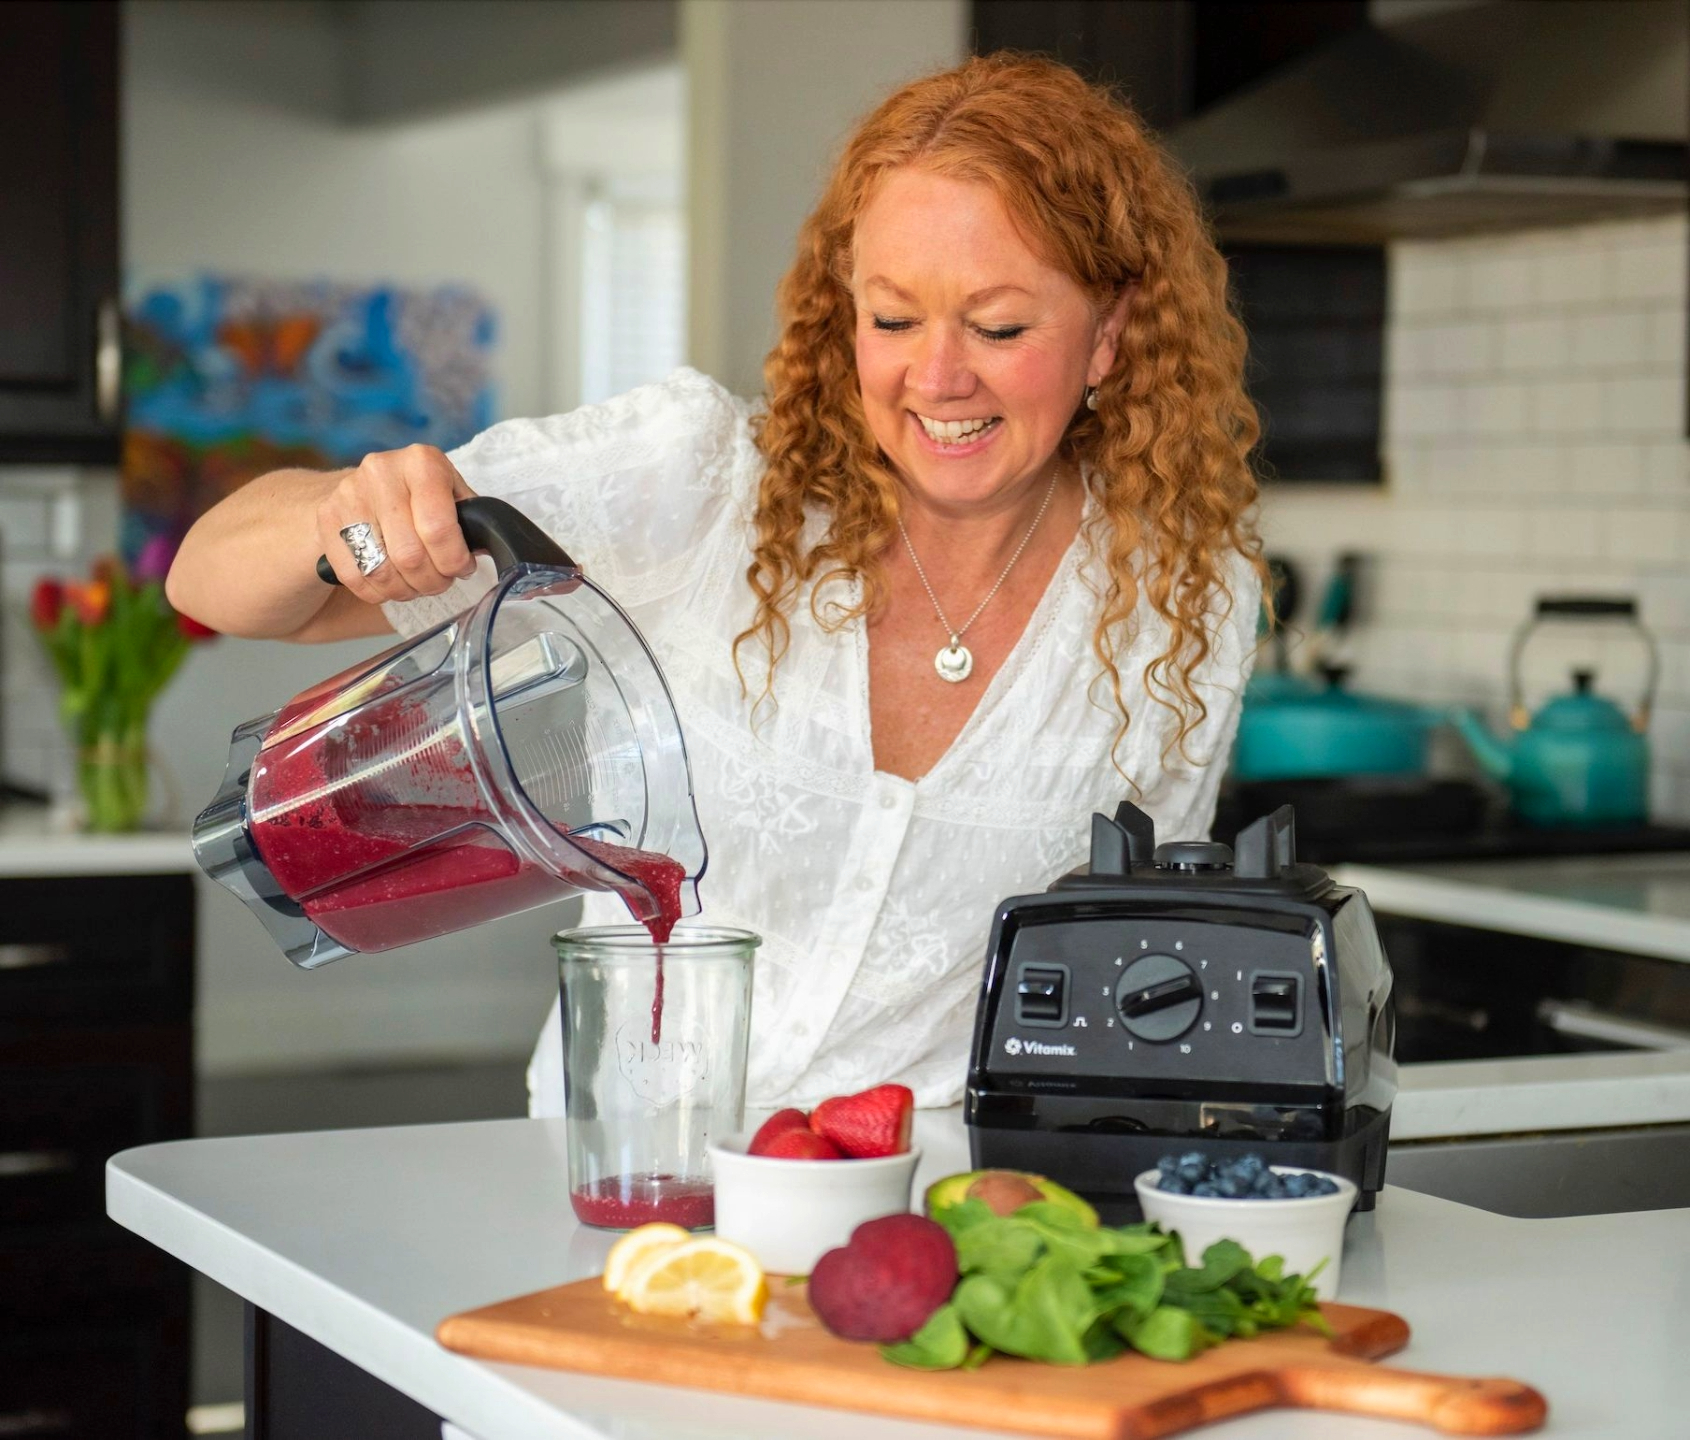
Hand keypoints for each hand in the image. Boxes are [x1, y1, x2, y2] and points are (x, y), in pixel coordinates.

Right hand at [316, 445, 479, 604]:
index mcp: (421, 462)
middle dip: (433, 580)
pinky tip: (391, 585)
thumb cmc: (419, 496)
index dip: (454, 561)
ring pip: (382, 571)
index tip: (462, 568)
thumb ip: (470, 518)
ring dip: (406, 590)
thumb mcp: (450, 492)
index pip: (438, 528)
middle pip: (410, 555)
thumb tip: (488, 547)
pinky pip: (355, 577)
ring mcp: (348, 495)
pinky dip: (378, 593)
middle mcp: (381, 472)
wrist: (363, 486)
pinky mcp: (326, 520)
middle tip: (440, 581)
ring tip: (417, 585)